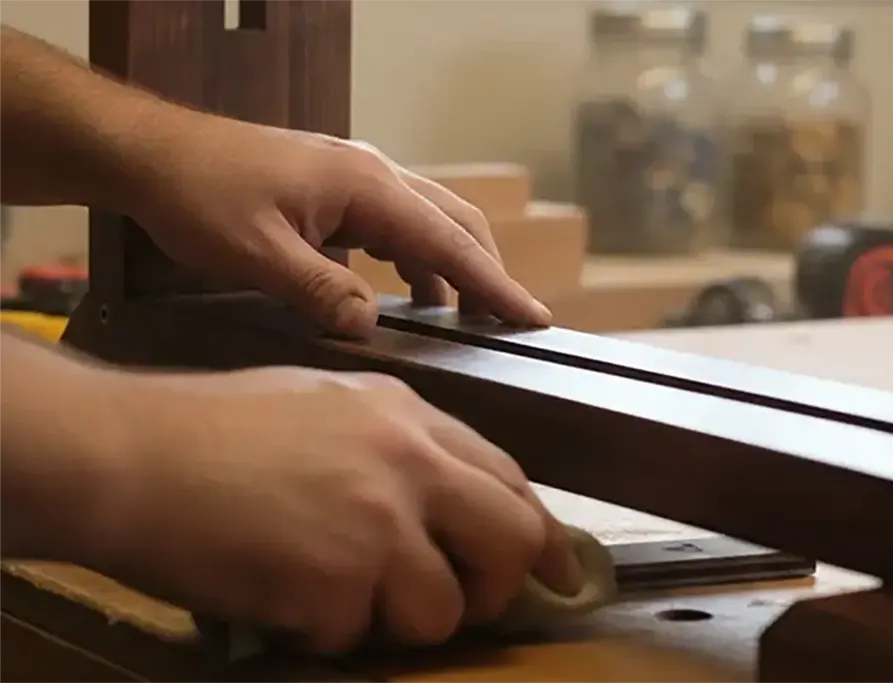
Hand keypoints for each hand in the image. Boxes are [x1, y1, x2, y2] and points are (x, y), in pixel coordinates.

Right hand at [96, 367, 581, 652]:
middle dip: (496, 586)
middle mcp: (408, 462)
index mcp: (408, 416)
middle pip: (512, 540)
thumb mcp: (327, 406)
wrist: (134, 454)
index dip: (539, 533)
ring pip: (442, 609)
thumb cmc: (213, 429)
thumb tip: (448, 505)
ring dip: (395, 619)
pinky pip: (357, 635)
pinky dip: (323, 629)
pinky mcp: (337, 581)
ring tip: (332, 590)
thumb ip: (398, 448)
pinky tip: (279, 589)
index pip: (509, 479)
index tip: (558, 570)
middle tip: (461, 603)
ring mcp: (378, 522)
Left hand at [131, 111, 550, 336]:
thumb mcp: (257, 255)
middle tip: (509, 324)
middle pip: (456, 223)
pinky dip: (417, 262)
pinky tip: (408, 296)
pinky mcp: (339, 191)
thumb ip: (321, 292)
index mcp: (367, 186)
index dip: (496, 285)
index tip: (535, 317)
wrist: (154, 155)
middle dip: (487, 274)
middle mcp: (375, 175)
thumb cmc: (200, 196)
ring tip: (463, 321)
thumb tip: (371, 325)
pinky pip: (398, 227)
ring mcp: (358, 179)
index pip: (451, 241)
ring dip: (452, 270)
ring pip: (430, 224)